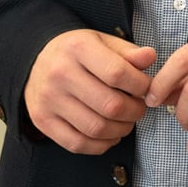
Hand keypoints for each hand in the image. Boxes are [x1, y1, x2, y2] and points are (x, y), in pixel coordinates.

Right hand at [24, 30, 155, 154]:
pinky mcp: (42, 121)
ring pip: (96, 128)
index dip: (141, 85)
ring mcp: (48, 100)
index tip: (147, 88)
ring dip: (121, 130)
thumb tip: (150, 57)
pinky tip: (109, 135)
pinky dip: (100, 145)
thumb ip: (128, 52)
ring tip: (127, 121)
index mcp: (78, 49)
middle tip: (140, 108)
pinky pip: (77, 143)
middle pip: (110, 105)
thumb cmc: (78, 53)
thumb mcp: (103, 41)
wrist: (37, 61)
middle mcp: (60, 74)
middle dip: (135, 111)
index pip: (118, 73)